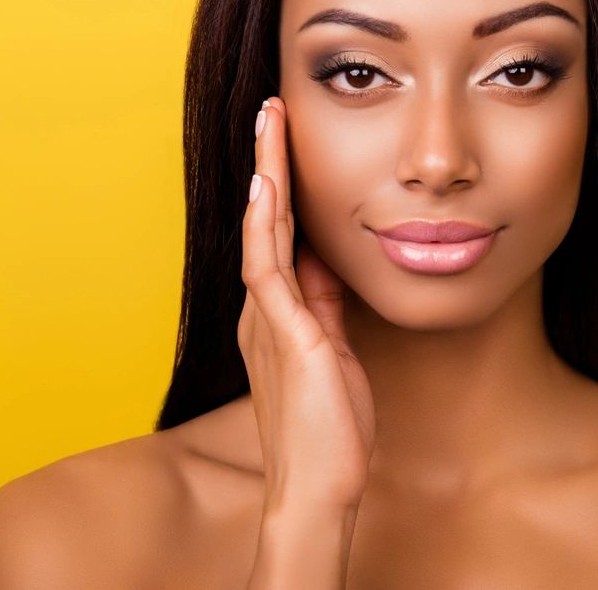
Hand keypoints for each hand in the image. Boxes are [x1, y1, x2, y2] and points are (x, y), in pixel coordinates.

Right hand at [238, 96, 375, 510]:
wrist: (318, 486)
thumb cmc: (330, 426)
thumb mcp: (335, 351)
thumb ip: (326, 307)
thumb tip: (329, 265)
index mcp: (279, 314)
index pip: (279, 234)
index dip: (283, 186)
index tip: (289, 142)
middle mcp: (265, 310)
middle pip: (265, 221)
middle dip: (269, 163)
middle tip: (272, 110)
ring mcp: (270, 322)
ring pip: (262, 232)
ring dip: (266, 174)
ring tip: (269, 123)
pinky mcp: (286, 337)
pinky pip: (267, 271)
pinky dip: (264, 227)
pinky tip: (265, 189)